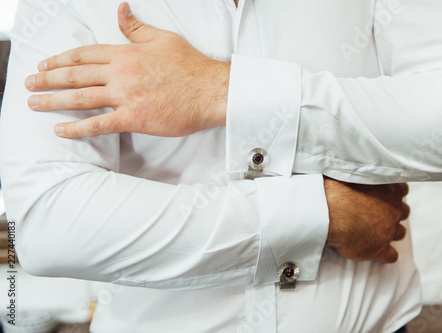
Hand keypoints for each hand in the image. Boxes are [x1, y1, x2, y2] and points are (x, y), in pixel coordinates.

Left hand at [25, 2, 228, 137]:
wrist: (211, 91)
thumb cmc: (191, 66)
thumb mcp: (163, 39)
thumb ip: (136, 28)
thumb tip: (120, 11)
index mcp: (126, 53)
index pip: (84, 55)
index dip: (61, 59)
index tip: (45, 64)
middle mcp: (121, 73)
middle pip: (75, 75)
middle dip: (47, 79)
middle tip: (29, 83)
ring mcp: (125, 96)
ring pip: (81, 98)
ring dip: (53, 101)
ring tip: (34, 103)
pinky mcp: (134, 118)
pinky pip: (99, 124)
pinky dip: (77, 128)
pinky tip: (61, 130)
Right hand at [324, 178, 409, 262]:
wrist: (332, 212)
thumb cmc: (338, 190)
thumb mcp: (351, 174)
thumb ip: (360, 175)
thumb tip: (354, 171)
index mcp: (390, 189)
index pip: (401, 190)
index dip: (391, 194)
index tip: (382, 195)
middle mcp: (394, 209)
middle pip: (403, 212)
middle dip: (393, 213)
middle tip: (377, 214)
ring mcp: (389, 230)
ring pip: (400, 233)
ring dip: (391, 233)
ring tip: (376, 233)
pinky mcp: (380, 249)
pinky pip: (392, 256)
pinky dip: (387, 255)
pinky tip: (378, 254)